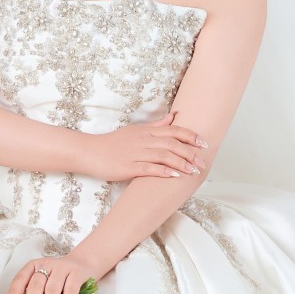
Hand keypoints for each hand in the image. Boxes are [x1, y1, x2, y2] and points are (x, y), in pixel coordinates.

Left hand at [8, 252, 100, 293]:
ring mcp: (62, 268)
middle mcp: (46, 265)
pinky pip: (70, 291)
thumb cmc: (56, 276)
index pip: (20, 278)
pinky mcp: (76, 274)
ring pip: (52, 290)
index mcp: (33, 266)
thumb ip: (32, 292)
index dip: (14, 292)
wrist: (81, 263)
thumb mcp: (42, 279)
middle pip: (36, 286)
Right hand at [85, 112, 207, 182]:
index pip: (173, 130)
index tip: (204, 144)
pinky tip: (174, 176)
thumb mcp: (135, 130)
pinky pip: (149, 168)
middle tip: (202, 162)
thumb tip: (173, 117)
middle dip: (190, 152)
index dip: (190, 136)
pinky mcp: (128, 167)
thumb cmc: (113, 142)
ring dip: (181, 163)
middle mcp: (143, 140)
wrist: (90, 152)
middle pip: (172, 143)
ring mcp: (136, 153)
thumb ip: (156, 125)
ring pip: (163, 156)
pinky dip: (163, 172)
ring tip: (193, 171)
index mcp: (146, 131)